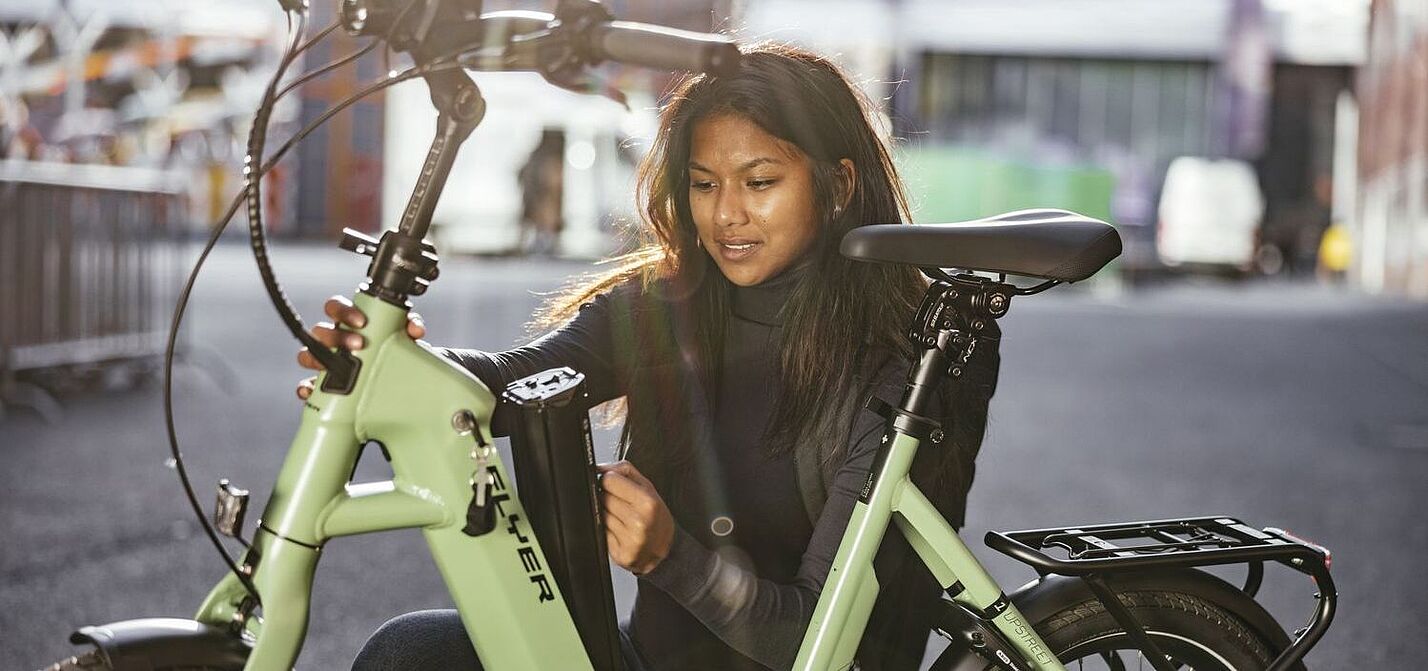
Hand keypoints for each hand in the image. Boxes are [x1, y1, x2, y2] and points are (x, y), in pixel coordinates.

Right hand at [295, 294, 425, 399]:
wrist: (398, 384)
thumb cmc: (392, 352)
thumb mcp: (403, 339)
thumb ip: (409, 329)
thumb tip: (415, 329)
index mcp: (349, 323)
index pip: (335, 308)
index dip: (343, 311)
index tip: (361, 321)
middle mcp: (334, 340)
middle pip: (320, 331)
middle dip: (336, 336)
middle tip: (359, 344)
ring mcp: (325, 362)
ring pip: (307, 355)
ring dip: (319, 359)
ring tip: (339, 368)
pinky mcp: (322, 386)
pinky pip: (306, 386)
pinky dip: (306, 389)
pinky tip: (312, 391)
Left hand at [598, 461, 674, 574]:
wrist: (665, 548)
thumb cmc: (656, 515)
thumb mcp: (647, 487)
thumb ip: (624, 471)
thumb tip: (599, 467)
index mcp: (647, 502)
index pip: (609, 480)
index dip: (609, 480)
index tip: (615, 485)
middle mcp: (639, 522)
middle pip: (602, 497)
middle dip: (607, 497)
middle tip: (623, 505)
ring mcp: (629, 540)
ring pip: (600, 515)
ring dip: (606, 515)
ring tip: (623, 519)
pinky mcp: (621, 555)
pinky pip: (601, 534)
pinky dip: (606, 531)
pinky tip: (620, 532)